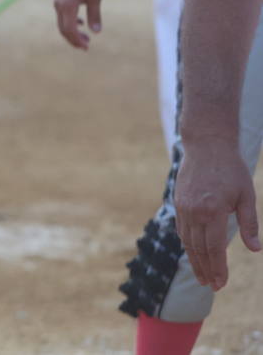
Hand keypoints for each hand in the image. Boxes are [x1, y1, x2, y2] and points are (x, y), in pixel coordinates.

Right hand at [53, 0, 101, 48]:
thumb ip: (94, 15)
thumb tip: (96, 32)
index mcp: (67, 6)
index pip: (69, 29)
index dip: (77, 40)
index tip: (86, 47)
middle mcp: (59, 6)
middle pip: (63, 29)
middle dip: (74, 39)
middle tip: (86, 47)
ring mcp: (58, 3)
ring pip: (62, 23)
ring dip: (72, 32)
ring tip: (85, 38)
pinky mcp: (59, 0)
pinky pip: (62, 16)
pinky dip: (70, 23)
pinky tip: (81, 24)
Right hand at [175, 138, 261, 290]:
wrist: (206, 146)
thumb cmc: (231, 170)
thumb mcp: (247, 196)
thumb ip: (250, 224)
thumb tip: (256, 249)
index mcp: (212, 211)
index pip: (214, 248)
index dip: (218, 268)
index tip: (221, 284)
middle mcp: (194, 211)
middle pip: (198, 249)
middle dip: (205, 270)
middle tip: (212, 287)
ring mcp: (183, 207)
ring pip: (187, 241)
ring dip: (194, 260)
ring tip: (202, 276)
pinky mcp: (179, 202)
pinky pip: (182, 229)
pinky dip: (188, 244)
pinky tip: (194, 253)